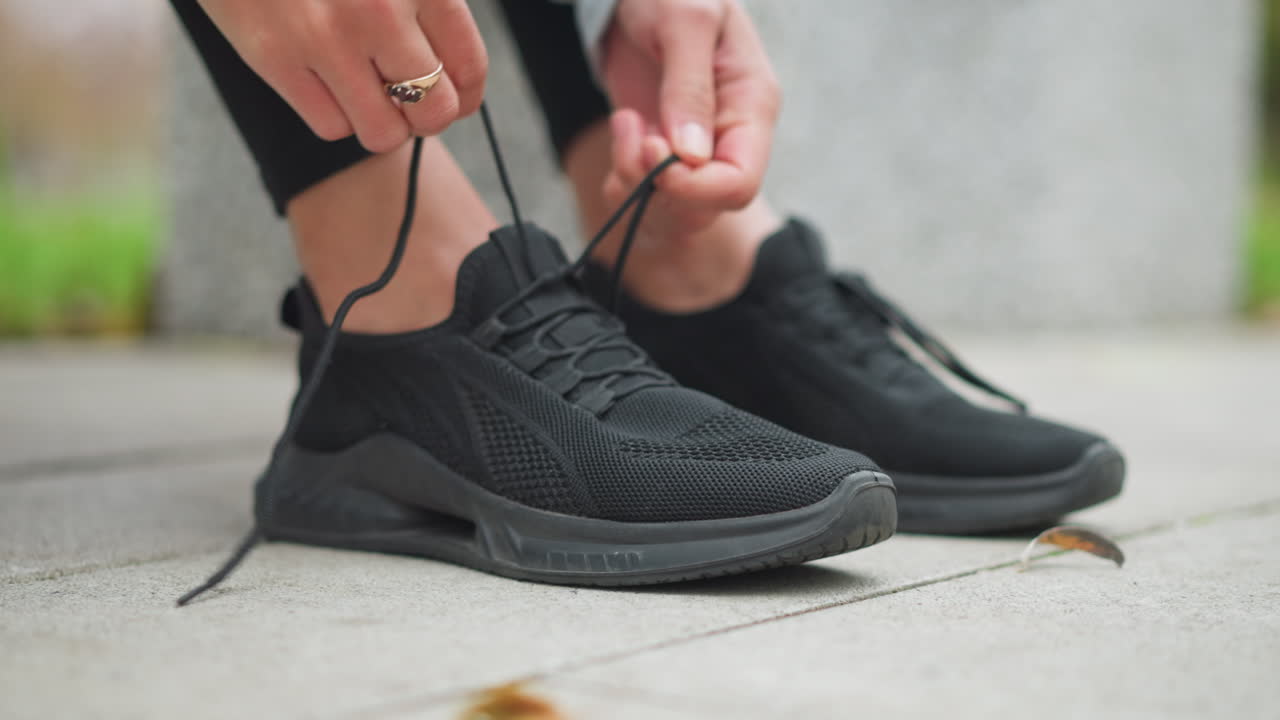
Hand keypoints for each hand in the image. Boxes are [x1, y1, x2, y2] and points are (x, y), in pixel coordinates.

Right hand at [198, 0, 486, 152]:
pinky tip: (326, 81)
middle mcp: (379, 10)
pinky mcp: (275, 57)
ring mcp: (325, 37)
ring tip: (366, 92)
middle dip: (425, 115)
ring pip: (384, 133)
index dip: (465, 96)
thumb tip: (457, 76)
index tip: (455, 97)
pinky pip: (332, 127)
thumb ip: (428, 6)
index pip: (468, 68)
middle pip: (434, 112)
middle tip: (407, 99)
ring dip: (381, 123)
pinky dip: (335, 115)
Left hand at [601, 0, 778, 230]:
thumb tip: (692, 155)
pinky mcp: (665, 149)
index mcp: (750, 105)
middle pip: (706, 206)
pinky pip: (648, 195)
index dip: (694, 187)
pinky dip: (624, 182)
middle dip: (658, 184)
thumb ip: (690, 86)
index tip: (652, 150)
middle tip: (629, 131)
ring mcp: (696, 147)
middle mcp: (729, 136)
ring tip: (624, 124)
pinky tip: (622, 137)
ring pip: (675, 209)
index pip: (739, 183)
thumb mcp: (685, 19)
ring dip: (636, 180)